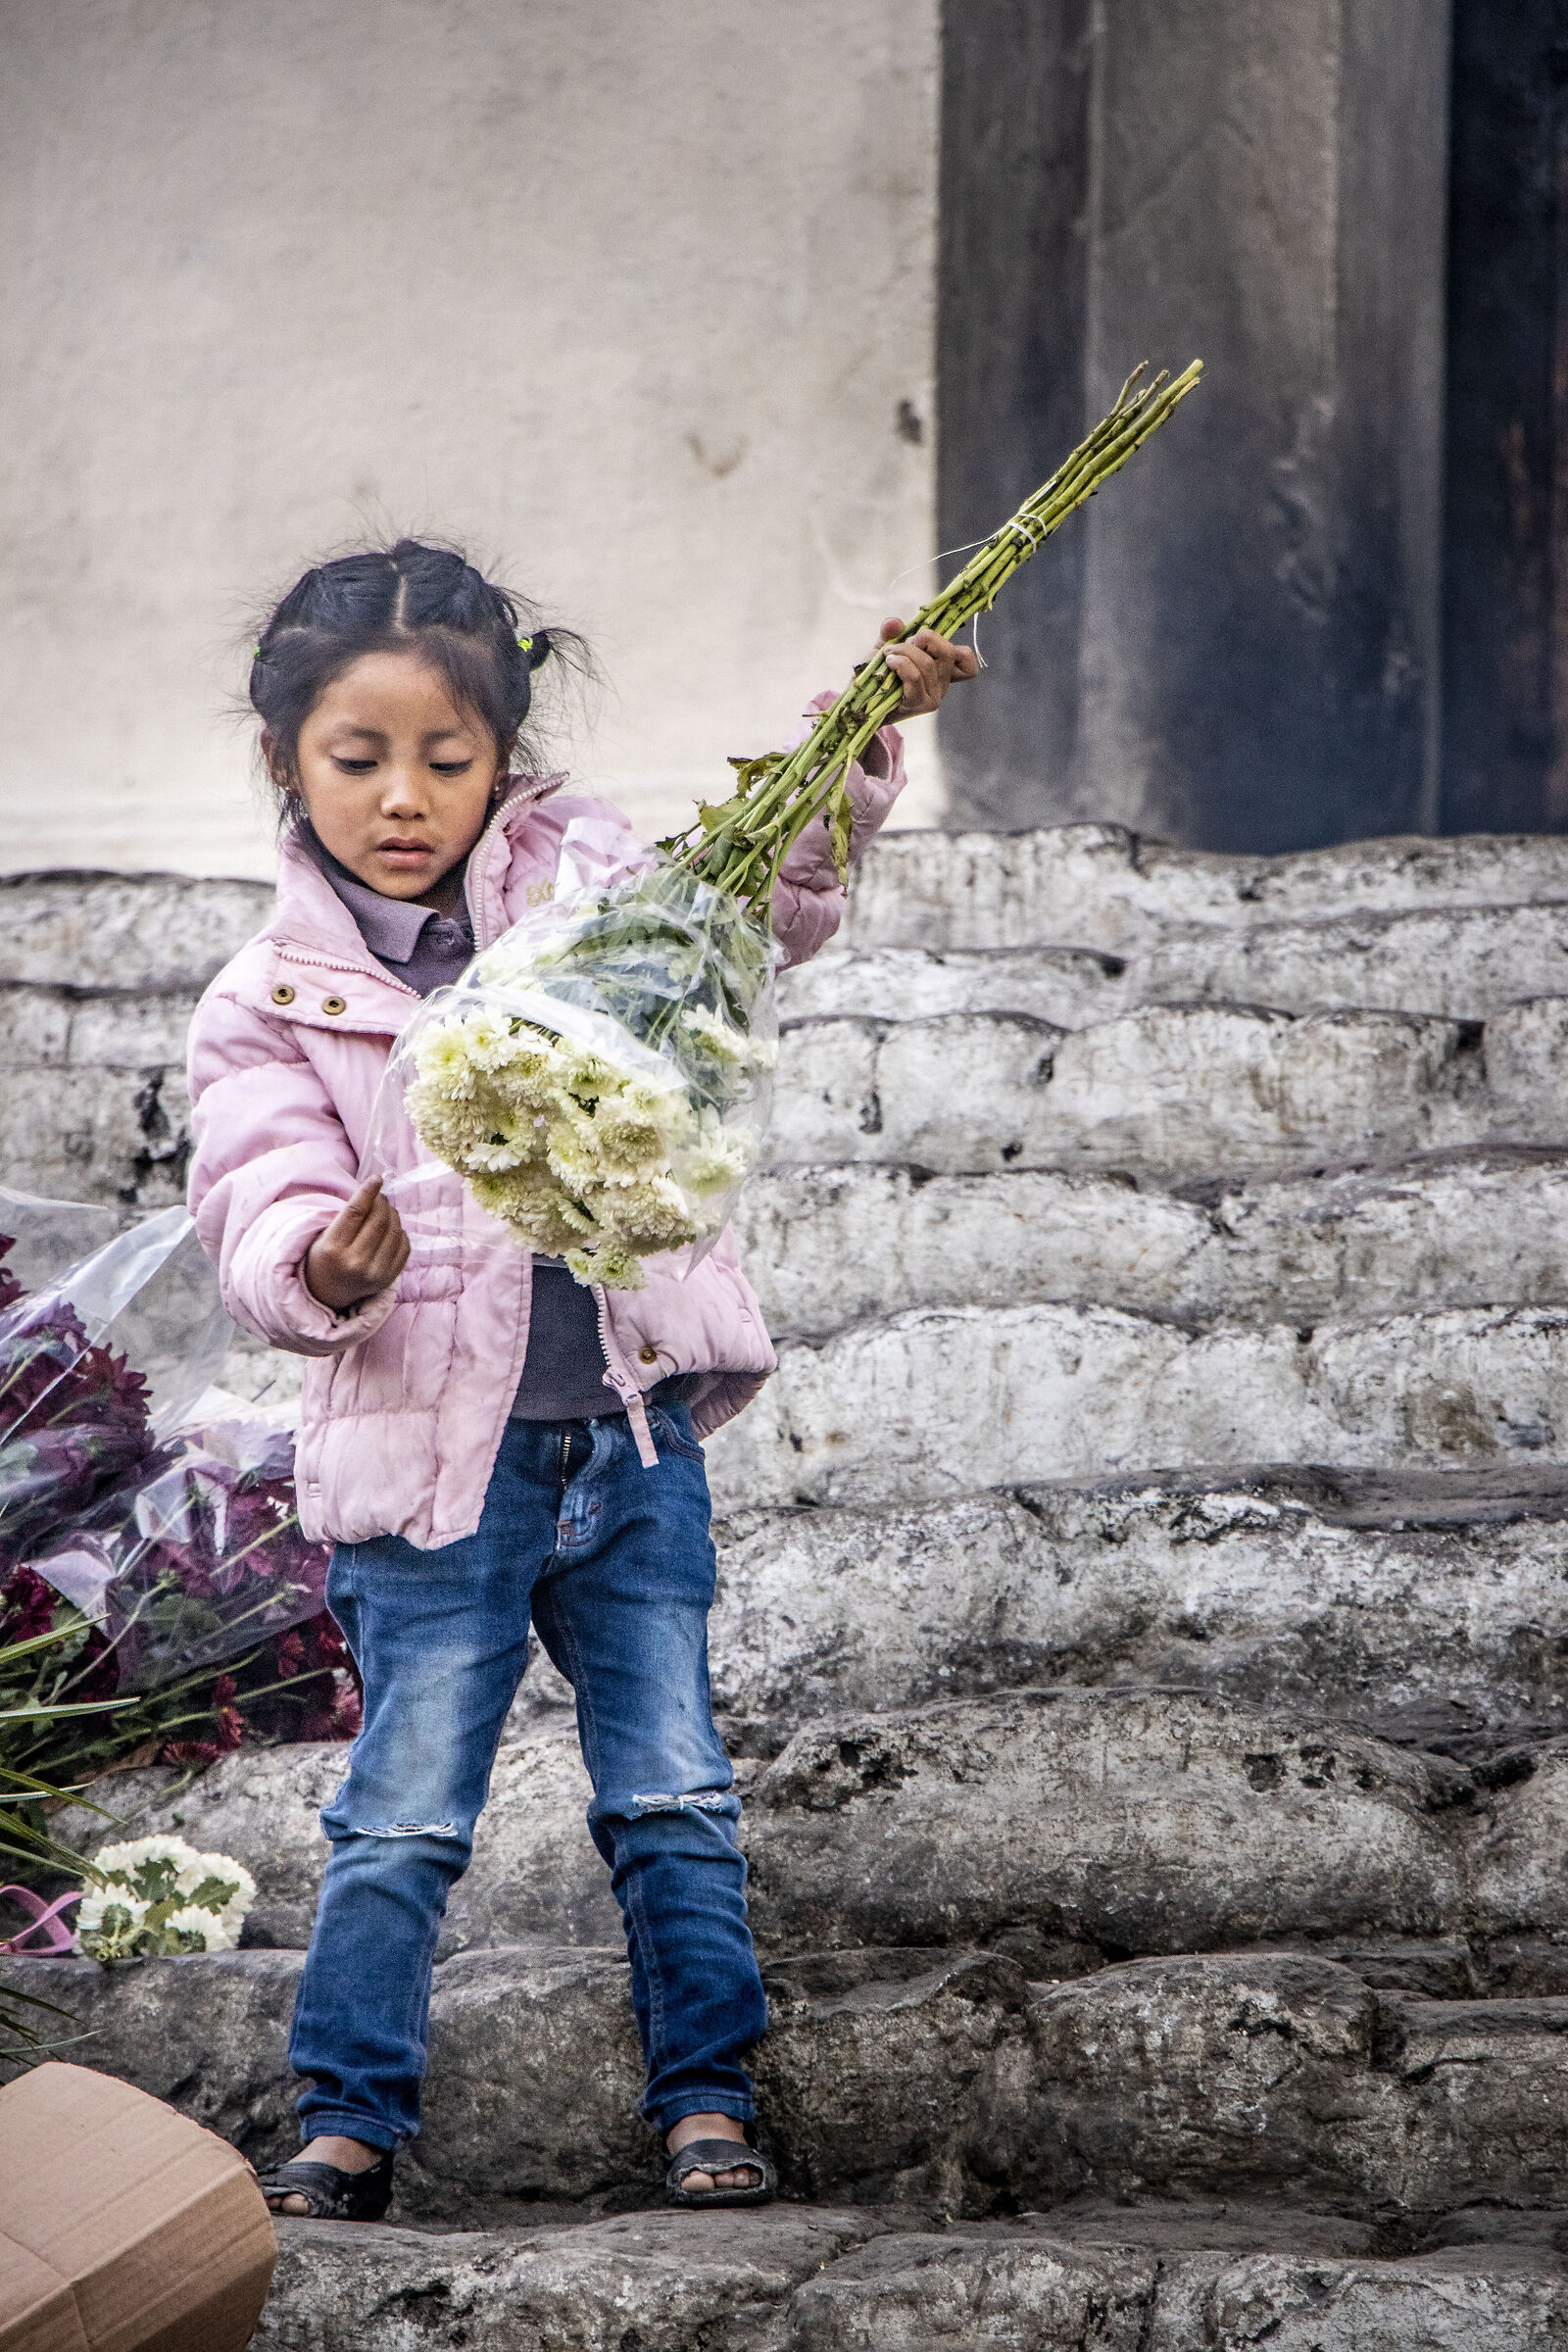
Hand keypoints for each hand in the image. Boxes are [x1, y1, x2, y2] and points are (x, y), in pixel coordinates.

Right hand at [303, 1178, 409, 1311]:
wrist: (328, 1292)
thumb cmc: (326, 1257)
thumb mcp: (326, 1236)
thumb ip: (348, 1216)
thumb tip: (375, 1190)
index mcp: (334, 1249)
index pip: (356, 1212)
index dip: (368, 1191)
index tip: (377, 1178)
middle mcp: (355, 1263)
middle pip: (379, 1220)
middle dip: (382, 1202)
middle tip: (379, 1196)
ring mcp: (375, 1273)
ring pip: (394, 1231)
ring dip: (392, 1214)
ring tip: (384, 1211)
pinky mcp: (388, 1278)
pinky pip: (404, 1246)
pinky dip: (399, 1232)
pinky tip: (390, 1229)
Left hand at [879, 619, 979, 718]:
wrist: (861, 705)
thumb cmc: (877, 677)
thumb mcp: (884, 649)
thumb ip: (890, 633)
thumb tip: (894, 623)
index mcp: (941, 669)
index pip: (965, 658)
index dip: (952, 644)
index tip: (924, 641)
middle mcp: (942, 684)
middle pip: (949, 652)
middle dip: (926, 638)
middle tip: (905, 641)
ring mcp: (933, 696)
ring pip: (927, 663)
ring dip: (905, 651)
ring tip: (888, 654)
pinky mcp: (919, 705)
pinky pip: (915, 677)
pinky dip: (901, 664)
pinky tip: (889, 663)